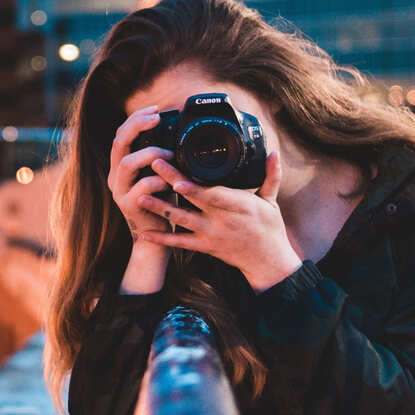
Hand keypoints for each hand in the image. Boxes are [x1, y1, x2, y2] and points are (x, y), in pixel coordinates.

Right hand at [107, 105, 175, 243]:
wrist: (155, 238)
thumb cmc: (161, 203)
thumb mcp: (159, 175)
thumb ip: (161, 157)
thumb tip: (176, 133)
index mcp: (120, 165)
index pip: (121, 134)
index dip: (136, 118)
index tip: (155, 110)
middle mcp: (115, 176)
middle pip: (118, 142)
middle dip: (137, 126)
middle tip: (156, 118)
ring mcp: (119, 191)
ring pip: (126, 163)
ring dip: (150, 154)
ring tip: (169, 154)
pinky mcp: (128, 205)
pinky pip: (142, 187)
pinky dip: (159, 181)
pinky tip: (171, 182)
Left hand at [135, 151, 302, 292]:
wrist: (267, 262)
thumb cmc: (269, 228)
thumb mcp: (271, 201)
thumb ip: (271, 176)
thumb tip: (274, 153)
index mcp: (239, 206)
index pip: (214, 195)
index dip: (195, 188)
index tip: (178, 177)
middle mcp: (222, 220)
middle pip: (193, 200)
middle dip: (171, 182)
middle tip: (153, 165)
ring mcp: (211, 234)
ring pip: (182, 220)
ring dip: (160, 208)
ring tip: (140, 196)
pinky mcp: (204, 246)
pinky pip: (180, 243)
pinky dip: (162, 238)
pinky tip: (145, 232)